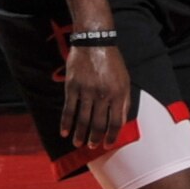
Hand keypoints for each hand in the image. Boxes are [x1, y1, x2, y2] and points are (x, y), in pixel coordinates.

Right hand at [60, 39, 129, 155]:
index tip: (108, 145)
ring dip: (80, 134)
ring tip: (78, 143)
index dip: (112, 136)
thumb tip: (121, 120)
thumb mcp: (125, 80)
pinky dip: (66, 123)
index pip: (116, 122)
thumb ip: (125, 101)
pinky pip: (69, 109)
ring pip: (83, 119)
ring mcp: (87, 91)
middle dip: (95, 138)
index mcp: (119, 93)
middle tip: (91, 146)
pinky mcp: (72, 87)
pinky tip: (64, 132)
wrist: (94, 43)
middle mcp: (103, 95)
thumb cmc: (112, 62)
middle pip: (99, 124)